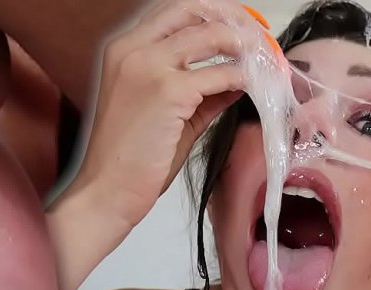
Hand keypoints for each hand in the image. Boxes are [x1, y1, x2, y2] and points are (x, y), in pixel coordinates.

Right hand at [74, 0, 248, 227]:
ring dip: (246, 46)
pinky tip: (253, 89)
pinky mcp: (168, 92)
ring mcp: (149, 67)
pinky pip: (221, 74)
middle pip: (194, 9)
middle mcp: (133, 49)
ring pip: (213, 36)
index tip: (239, 27)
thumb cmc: (127, 160)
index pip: (175, 11)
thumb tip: (235, 78)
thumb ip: (199, 92)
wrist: (106, 190)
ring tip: (264, 63)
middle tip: (258, 38)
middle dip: (233, 18)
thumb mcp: (165, 113)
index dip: (213, 13)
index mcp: (124, 50)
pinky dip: (243, 79)